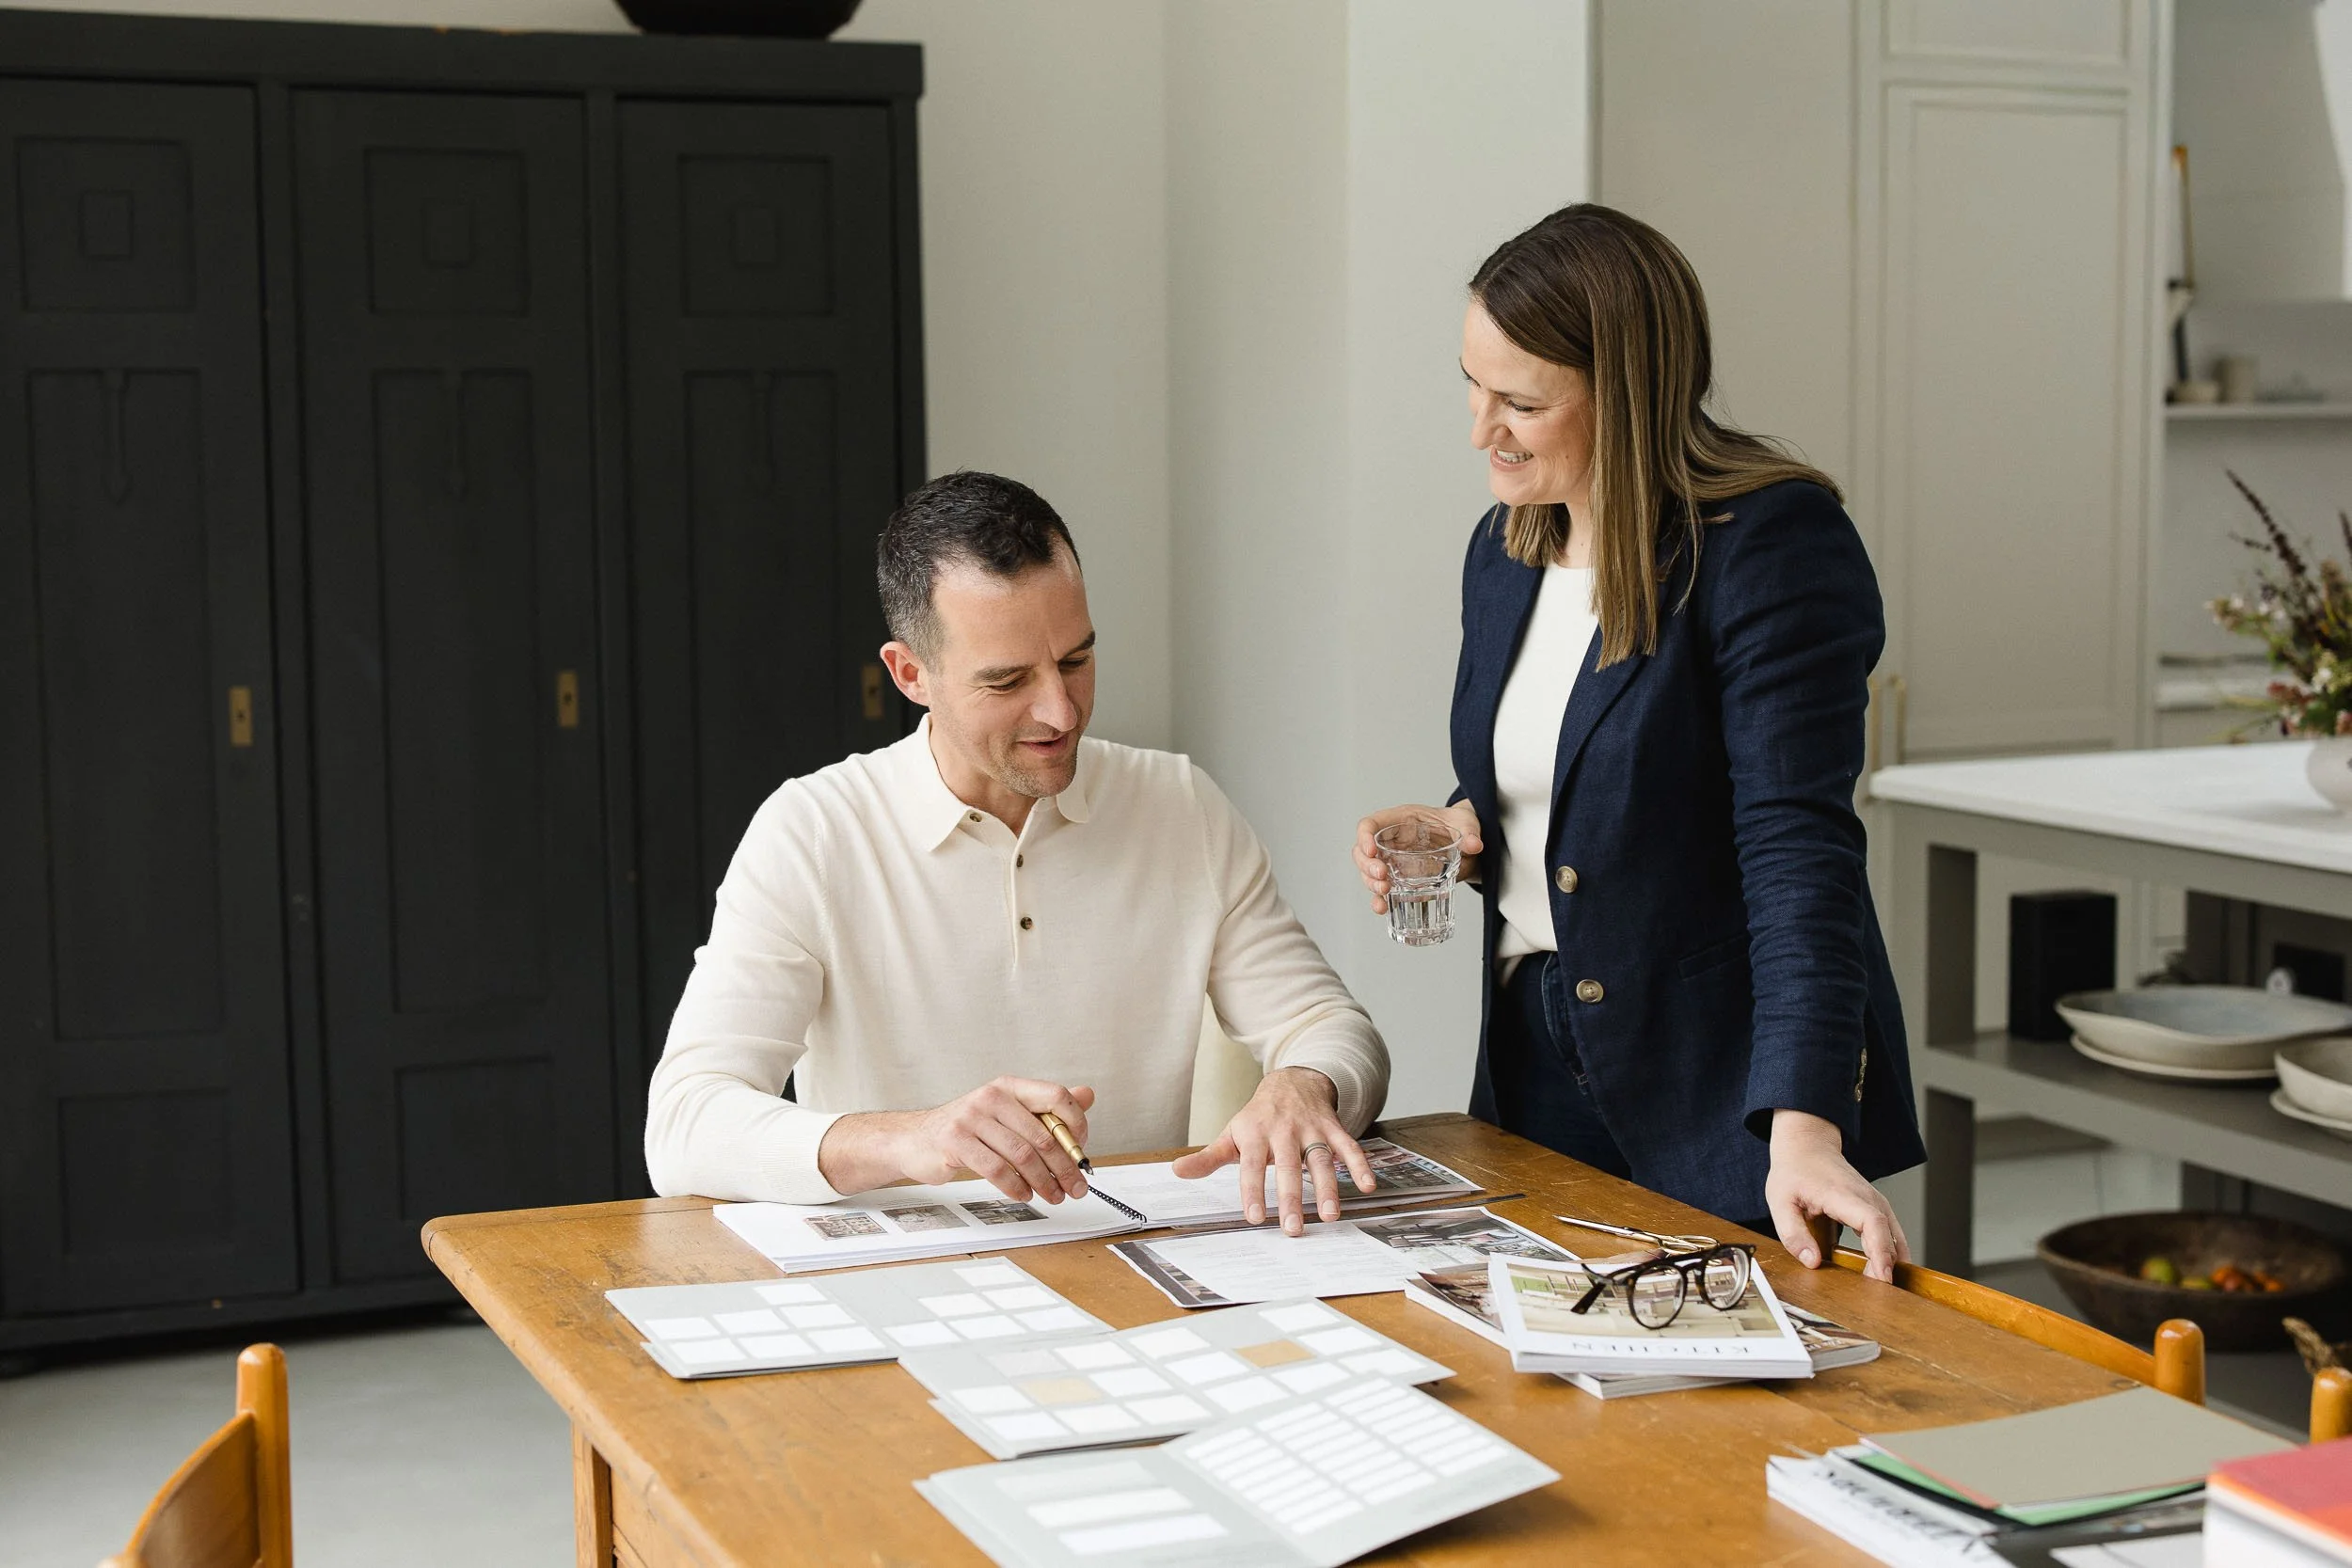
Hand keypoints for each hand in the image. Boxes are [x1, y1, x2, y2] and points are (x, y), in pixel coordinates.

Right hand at [819, 1078, 1095, 1202]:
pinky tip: (1023, 1194)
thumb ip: (1046, 1107)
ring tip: (1052, 1195)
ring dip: (1043, 1182)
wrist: (914, 1140)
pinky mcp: (955, 1142)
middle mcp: (991, 1097)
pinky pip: (997, 1169)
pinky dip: (1016, 1187)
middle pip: (1042, 1134)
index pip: (1056, 1097)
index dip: (1076, 1125)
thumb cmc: (967, 1130)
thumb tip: (1088, 1095)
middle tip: (1076, 1187)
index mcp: (1009, 1087)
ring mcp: (971, 1118)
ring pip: (1022, 1155)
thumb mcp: (1008, 1112)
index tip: (1082, 1151)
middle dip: (1065, 1167)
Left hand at [1170, 1068, 1377, 1235]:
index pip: (1251, 1166)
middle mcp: (1283, 1131)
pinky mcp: (1333, 1127)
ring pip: (1320, 1159)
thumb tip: (1176, 1172)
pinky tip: (1367, 1186)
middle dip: (1291, 1199)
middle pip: (1287, 1167)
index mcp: (1255, 1134)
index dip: (1252, 1190)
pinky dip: (1359, 1165)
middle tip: (1293, 1229)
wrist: (1293, 1080)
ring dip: (1327, 1187)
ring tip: (1331, 1215)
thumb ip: (1208, 1157)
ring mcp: (1311, 1129)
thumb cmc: (1258, 1117)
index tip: (1254, 1217)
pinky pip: (1349, 1146)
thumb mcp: (1232, 1133)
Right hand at [1353, 802, 1482, 913]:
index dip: (1364, 836)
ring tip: (1384, 893)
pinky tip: (1383, 908)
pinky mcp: (1399, 879)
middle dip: (1367, 866)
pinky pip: (1382, 890)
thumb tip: (1474, 845)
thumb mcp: (1465, 822)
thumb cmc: (1457, 824)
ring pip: (1368, 872)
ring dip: (1371, 884)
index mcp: (1400, 820)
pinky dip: (1379, 901)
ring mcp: (1392, 861)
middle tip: (1382, 878)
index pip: (1370, 824)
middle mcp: (1390, 841)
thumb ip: (1469, 831)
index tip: (1371, 851)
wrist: (1466, 842)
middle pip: (1362, 852)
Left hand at [1764, 1108, 1908, 1281]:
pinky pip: (1890, 1236)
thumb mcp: (1780, 1201)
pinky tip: (1880, 1275)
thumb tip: (1812, 1262)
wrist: (1808, 1146)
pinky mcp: (1877, 1210)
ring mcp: (1876, 1203)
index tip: (1882, 1277)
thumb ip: (1793, 1233)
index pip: (1872, 1223)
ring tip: (1879, 1291)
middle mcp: (1867, 1198)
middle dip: (1887, 1268)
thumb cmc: (1794, 1172)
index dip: (1880, 1252)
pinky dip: (1890, 1256)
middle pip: (1889, 1236)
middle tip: (1878, 1296)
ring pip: (1895, 1238)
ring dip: (1891, 1264)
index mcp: (1843, 1195)